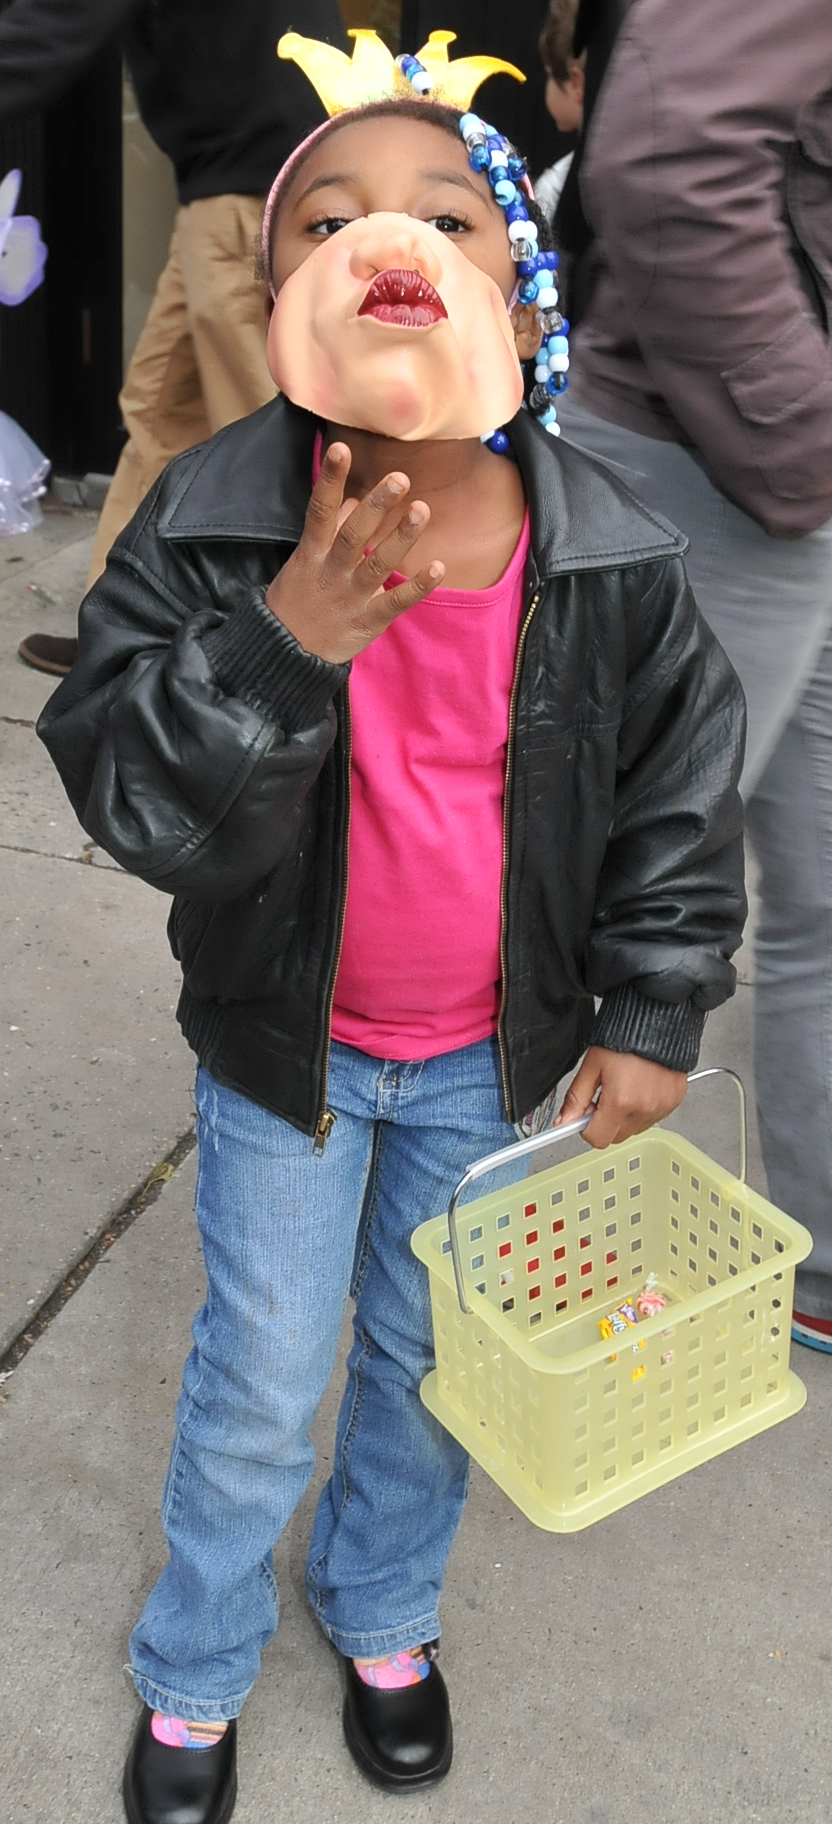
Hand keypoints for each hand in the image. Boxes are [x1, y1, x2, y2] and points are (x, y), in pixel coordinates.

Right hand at [265, 442, 444, 663]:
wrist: (284, 655)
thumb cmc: (297, 601)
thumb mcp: (303, 562)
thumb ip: (330, 531)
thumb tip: (354, 500)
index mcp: (311, 553)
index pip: (320, 510)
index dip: (330, 480)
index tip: (340, 448)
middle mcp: (331, 571)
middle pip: (354, 534)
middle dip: (376, 506)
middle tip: (399, 478)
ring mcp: (350, 597)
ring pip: (377, 563)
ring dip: (401, 537)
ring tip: (421, 509)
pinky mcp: (367, 622)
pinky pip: (395, 602)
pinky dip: (417, 587)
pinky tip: (438, 567)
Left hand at [554, 1047, 687, 1148]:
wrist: (657, 1019)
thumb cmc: (624, 1036)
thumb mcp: (591, 1065)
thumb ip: (576, 1098)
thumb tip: (564, 1122)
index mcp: (621, 1101)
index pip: (598, 1139)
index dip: (587, 1128)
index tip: (586, 1112)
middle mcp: (644, 1109)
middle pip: (616, 1136)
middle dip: (606, 1122)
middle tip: (605, 1095)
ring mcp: (662, 1107)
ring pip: (635, 1129)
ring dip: (626, 1116)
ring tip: (626, 1086)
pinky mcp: (675, 1102)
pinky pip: (653, 1118)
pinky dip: (644, 1108)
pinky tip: (642, 1086)